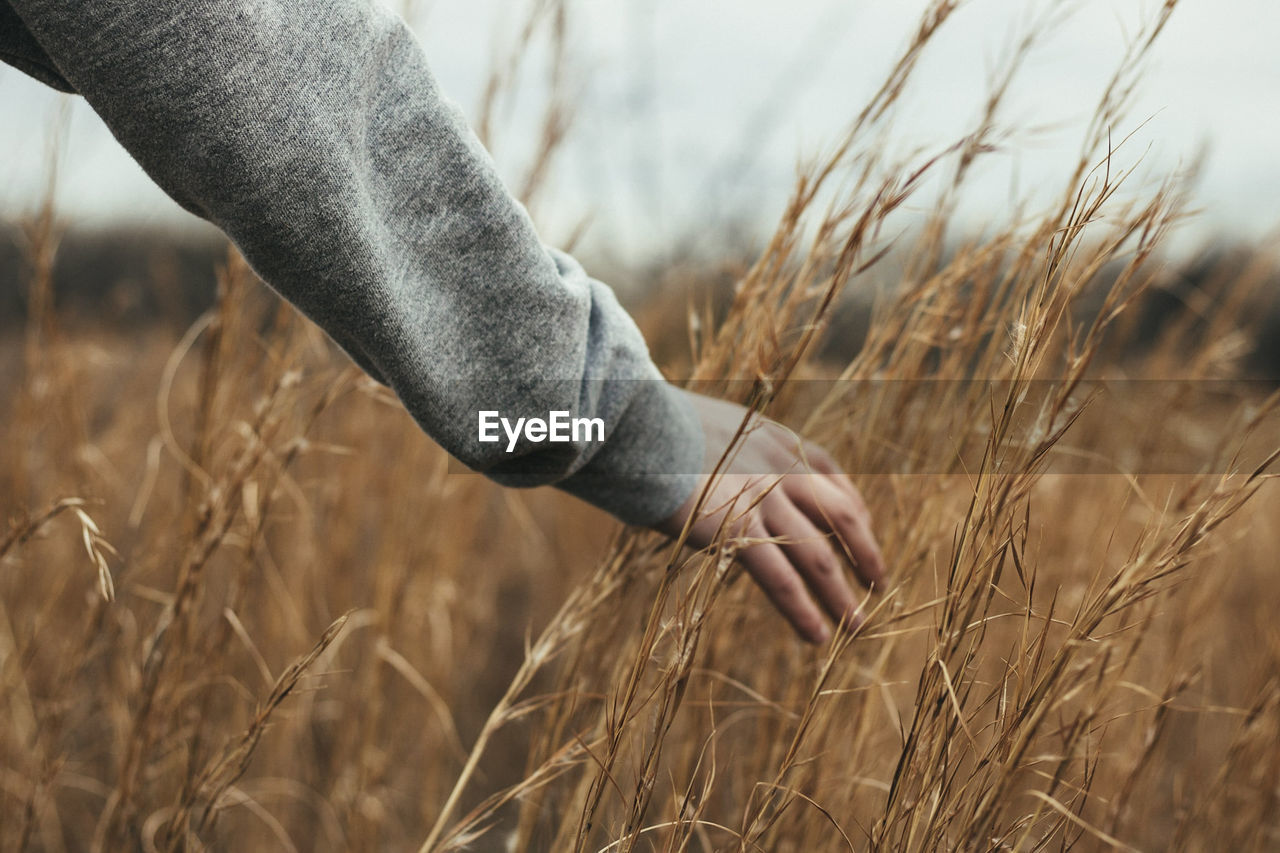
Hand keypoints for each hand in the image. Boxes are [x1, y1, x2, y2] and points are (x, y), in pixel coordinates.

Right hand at [654, 391, 885, 643]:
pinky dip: (803, 610)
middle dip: (865, 552)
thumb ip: (729, 450)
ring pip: (819, 557)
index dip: (853, 508)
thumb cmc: (654, 424)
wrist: (635, 425)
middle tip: (878, 582)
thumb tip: (717, 469)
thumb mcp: (708, 425)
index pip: (831, 475)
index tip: (862, 530)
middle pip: (840, 516)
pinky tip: (818, 635)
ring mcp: (762, 503)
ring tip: (857, 626)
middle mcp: (781, 469)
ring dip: (842, 595)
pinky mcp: (736, 532)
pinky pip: (781, 580)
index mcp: (775, 439)